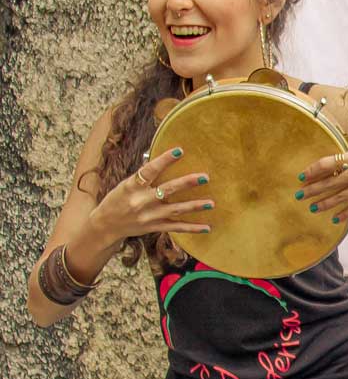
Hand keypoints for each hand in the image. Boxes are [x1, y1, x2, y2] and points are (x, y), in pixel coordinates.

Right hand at [87, 147, 212, 245]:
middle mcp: (141, 201)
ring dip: (194, 206)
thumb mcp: (125, 184)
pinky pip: (176, 228)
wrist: (105, 225)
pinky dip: (192, 228)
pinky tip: (207, 227)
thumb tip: (163, 159)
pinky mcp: (154, 227)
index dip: (164, 160)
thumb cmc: (117, 199)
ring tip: (211, 203)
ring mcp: (149, 216)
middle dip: (187, 183)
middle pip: (167, 190)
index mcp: (132, 186)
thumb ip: (144, 175)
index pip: (149, 170)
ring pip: (175, 210)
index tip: (180, 150)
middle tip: (205, 177)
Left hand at [295, 149, 347, 223]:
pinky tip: (335, 220)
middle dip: (312, 189)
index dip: (312, 170)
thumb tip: (331, 167)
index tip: (301, 176)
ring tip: (312, 208)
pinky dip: (344, 214)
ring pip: (339, 197)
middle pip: (329, 181)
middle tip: (299, 195)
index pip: (328, 163)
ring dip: (324, 203)